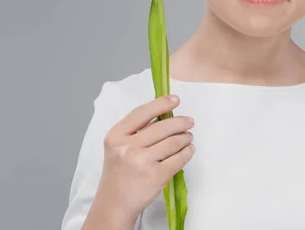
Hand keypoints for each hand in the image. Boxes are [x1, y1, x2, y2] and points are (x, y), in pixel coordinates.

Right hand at [93, 95, 195, 225]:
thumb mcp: (117, 146)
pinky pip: (179, 159)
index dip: (161, 103)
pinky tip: (189, 150)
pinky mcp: (156, 176)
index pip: (142, 112)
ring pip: (174, 142)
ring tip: (188, 137)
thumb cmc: (119, 172)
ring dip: (186, 138)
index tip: (175, 99)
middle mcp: (127, 148)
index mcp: (116, 136)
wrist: (114, 203)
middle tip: (189, 122)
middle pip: (162, 126)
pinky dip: (187, 152)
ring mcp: (142, 162)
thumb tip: (165, 114)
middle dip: (181, 122)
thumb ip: (136, 130)